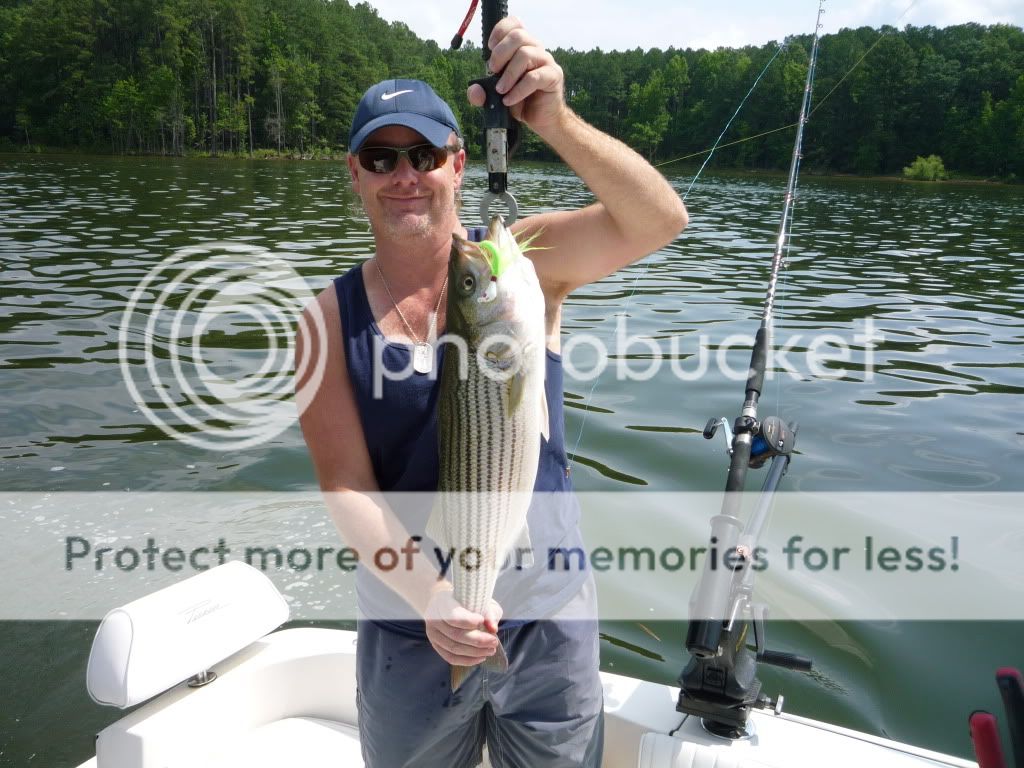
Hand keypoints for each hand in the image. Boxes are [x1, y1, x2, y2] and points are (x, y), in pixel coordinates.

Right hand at [423, 582, 502, 666]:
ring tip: (490, 650)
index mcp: (443, 602)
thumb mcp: (481, 601)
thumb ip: (488, 613)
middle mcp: (434, 618)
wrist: (451, 605)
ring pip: (454, 648)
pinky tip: (480, 658)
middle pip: (455, 635)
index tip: (482, 621)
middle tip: (494, 641)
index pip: (453, 616)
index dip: (468, 621)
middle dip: (478, 641)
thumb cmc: (469, 602)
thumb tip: (493, 628)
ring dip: (475, 652)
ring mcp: (433, 634)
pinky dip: (467, 660)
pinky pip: (450, 657)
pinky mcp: (436, 645)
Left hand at [467, 17, 565, 133]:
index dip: (500, 31)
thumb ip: (482, 92)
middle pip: (518, 36)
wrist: (541, 119)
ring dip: (508, 74)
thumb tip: (474, 90)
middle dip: (500, 53)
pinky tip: (509, 100)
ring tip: (501, 90)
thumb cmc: (521, 101)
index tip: (489, 49)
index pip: (515, 23)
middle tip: (492, 71)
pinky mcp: (554, 76)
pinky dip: (518, 90)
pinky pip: (534, 77)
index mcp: (523, 46)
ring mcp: (546, 61)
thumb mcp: (496, 96)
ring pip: (525, 54)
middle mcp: (536, 49)